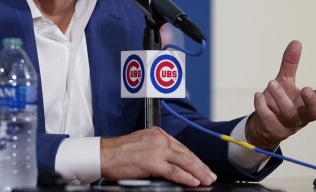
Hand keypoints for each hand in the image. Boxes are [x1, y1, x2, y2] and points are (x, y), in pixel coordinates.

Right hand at [100, 127, 216, 186]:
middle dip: (200, 166)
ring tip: (207, 180)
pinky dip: (186, 177)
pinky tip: (194, 182)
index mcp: (157, 133)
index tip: (201, 166)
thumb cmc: (118, 152)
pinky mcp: (153, 162)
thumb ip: (156, 150)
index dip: (193, 158)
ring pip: (184, 161)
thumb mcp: (141, 144)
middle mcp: (159, 139)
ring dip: (198, 172)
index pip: (181, 147)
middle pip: (186, 153)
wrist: (104, 155)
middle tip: (210, 175)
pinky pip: (175, 171)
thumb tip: (171, 163)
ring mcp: (157, 150)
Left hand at [245, 40, 315, 148]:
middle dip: (311, 102)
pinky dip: (262, 107)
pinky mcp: (274, 130)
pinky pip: (269, 119)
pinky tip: (258, 95)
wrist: (263, 125)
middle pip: (313, 113)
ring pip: (289, 114)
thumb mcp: (285, 81)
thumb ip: (290, 64)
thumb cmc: (279, 101)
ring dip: (280, 98)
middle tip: (306, 88)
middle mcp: (302, 116)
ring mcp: (288, 125)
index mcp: (307, 103)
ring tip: (272, 82)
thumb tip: (296, 42)